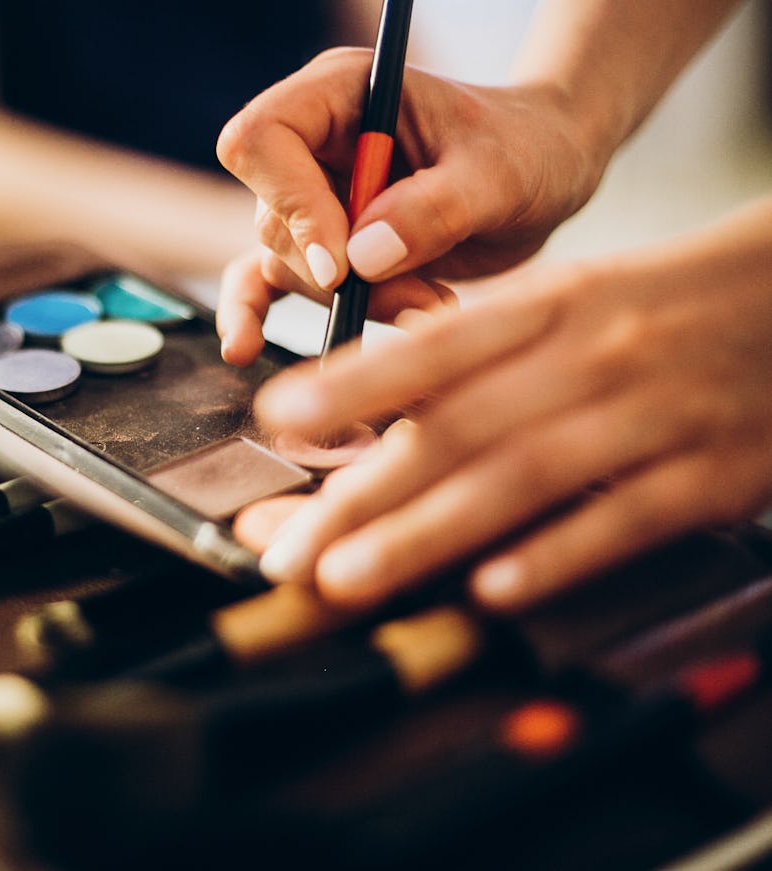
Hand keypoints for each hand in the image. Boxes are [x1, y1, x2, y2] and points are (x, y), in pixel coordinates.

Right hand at [215, 48, 609, 363]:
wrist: (546, 176)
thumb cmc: (530, 150)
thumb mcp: (502, 173)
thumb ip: (437, 208)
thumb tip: (360, 258)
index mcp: (342, 95)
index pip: (264, 140)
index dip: (291, 204)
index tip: (341, 265)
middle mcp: (313, 144)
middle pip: (272, 217)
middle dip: (340, 274)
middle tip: (419, 295)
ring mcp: (311, 197)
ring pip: (285, 265)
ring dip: (353, 303)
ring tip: (429, 304)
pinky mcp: (320, 248)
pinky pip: (263, 283)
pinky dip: (253, 315)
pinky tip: (243, 349)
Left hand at [239, 199, 771, 611]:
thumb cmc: (667, 304)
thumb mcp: (574, 298)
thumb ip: (481, 341)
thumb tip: (379, 371)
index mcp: (551, 305)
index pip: (437, 343)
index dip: (354, 382)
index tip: (279, 418)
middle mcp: (591, 355)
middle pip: (459, 427)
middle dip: (362, 493)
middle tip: (286, 548)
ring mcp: (651, 416)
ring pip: (522, 478)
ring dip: (427, 532)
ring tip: (348, 578)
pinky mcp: (710, 476)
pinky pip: (624, 520)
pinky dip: (555, 554)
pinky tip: (490, 590)